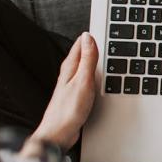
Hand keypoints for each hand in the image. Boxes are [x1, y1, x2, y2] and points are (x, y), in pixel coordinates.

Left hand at [31, 32, 97, 150]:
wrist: (58, 133)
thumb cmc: (68, 110)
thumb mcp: (83, 81)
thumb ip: (87, 60)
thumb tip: (88, 38)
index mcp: (70, 67)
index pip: (81, 44)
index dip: (91, 36)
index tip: (101, 28)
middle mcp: (68, 74)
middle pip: (82, 54)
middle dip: (92, 45)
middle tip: (103, 36)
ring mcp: (71, 85)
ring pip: (83, 66)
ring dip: (92, 59)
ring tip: (102, 52)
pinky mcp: (75, 95)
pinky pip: (85, 79)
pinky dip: (92, 74)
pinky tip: (98, 78)